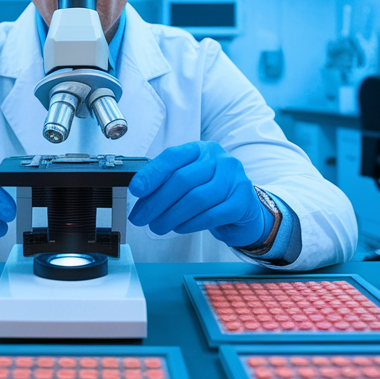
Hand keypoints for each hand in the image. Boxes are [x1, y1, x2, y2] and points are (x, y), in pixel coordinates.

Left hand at [128, 141, 271, 247]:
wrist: (244, 211)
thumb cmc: (210, 194)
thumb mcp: (189, 180)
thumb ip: (167, 181)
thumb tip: (139, 193)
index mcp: (201, 150)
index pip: (173, 156)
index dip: (152, 173)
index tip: (135, 190)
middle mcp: (220, 160)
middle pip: (182, 180)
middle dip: (156, 202)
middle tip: (140, 218)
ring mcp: (234, 179)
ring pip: (196, 199)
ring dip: (171, 216)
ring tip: (157, 226)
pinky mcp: (241, 202)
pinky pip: (210, 215)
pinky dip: (190, 224)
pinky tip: (179, 228)